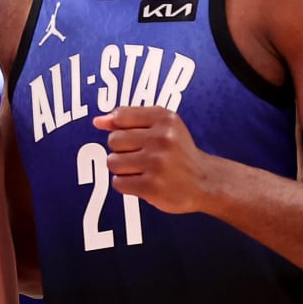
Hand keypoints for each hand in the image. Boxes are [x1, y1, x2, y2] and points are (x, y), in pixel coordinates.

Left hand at [94, 107, 216, 214]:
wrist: (205, 181)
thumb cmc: (177, 151)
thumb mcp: (161, 125)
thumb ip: (128, 118)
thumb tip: (98, 120)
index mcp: (164, 119)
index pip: (120, 116)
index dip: (121, 129)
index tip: (134, 138)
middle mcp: (162, 139)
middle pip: (113, 140)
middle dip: (122, 150)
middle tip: (141, 156)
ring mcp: (157, 163)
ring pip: (112, 162)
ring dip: (122, 169)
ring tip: (141, 170)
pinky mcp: (152, 187)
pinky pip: (118, 183)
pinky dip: (126, 184)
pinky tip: (142, 182)